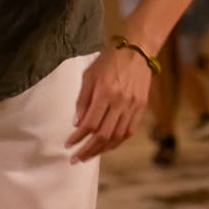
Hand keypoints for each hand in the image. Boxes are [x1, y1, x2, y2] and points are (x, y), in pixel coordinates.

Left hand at [67, 46, 153, 163]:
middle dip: (87, 150)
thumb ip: (82, 100)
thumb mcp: (89, 75)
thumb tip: (77, 123)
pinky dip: (117, 142)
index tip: (68, 144)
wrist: (137, 50)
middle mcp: (120, 102)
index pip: (90, 124)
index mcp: (105, 93)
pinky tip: (107, 146)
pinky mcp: (141, 107)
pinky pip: (129, 131)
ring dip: (102, 150)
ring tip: (89, 156)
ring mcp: (132, 106)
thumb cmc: (109, 60)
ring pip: (117, 137)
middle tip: (75, 159)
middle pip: (103, 135)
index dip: (77, 137)